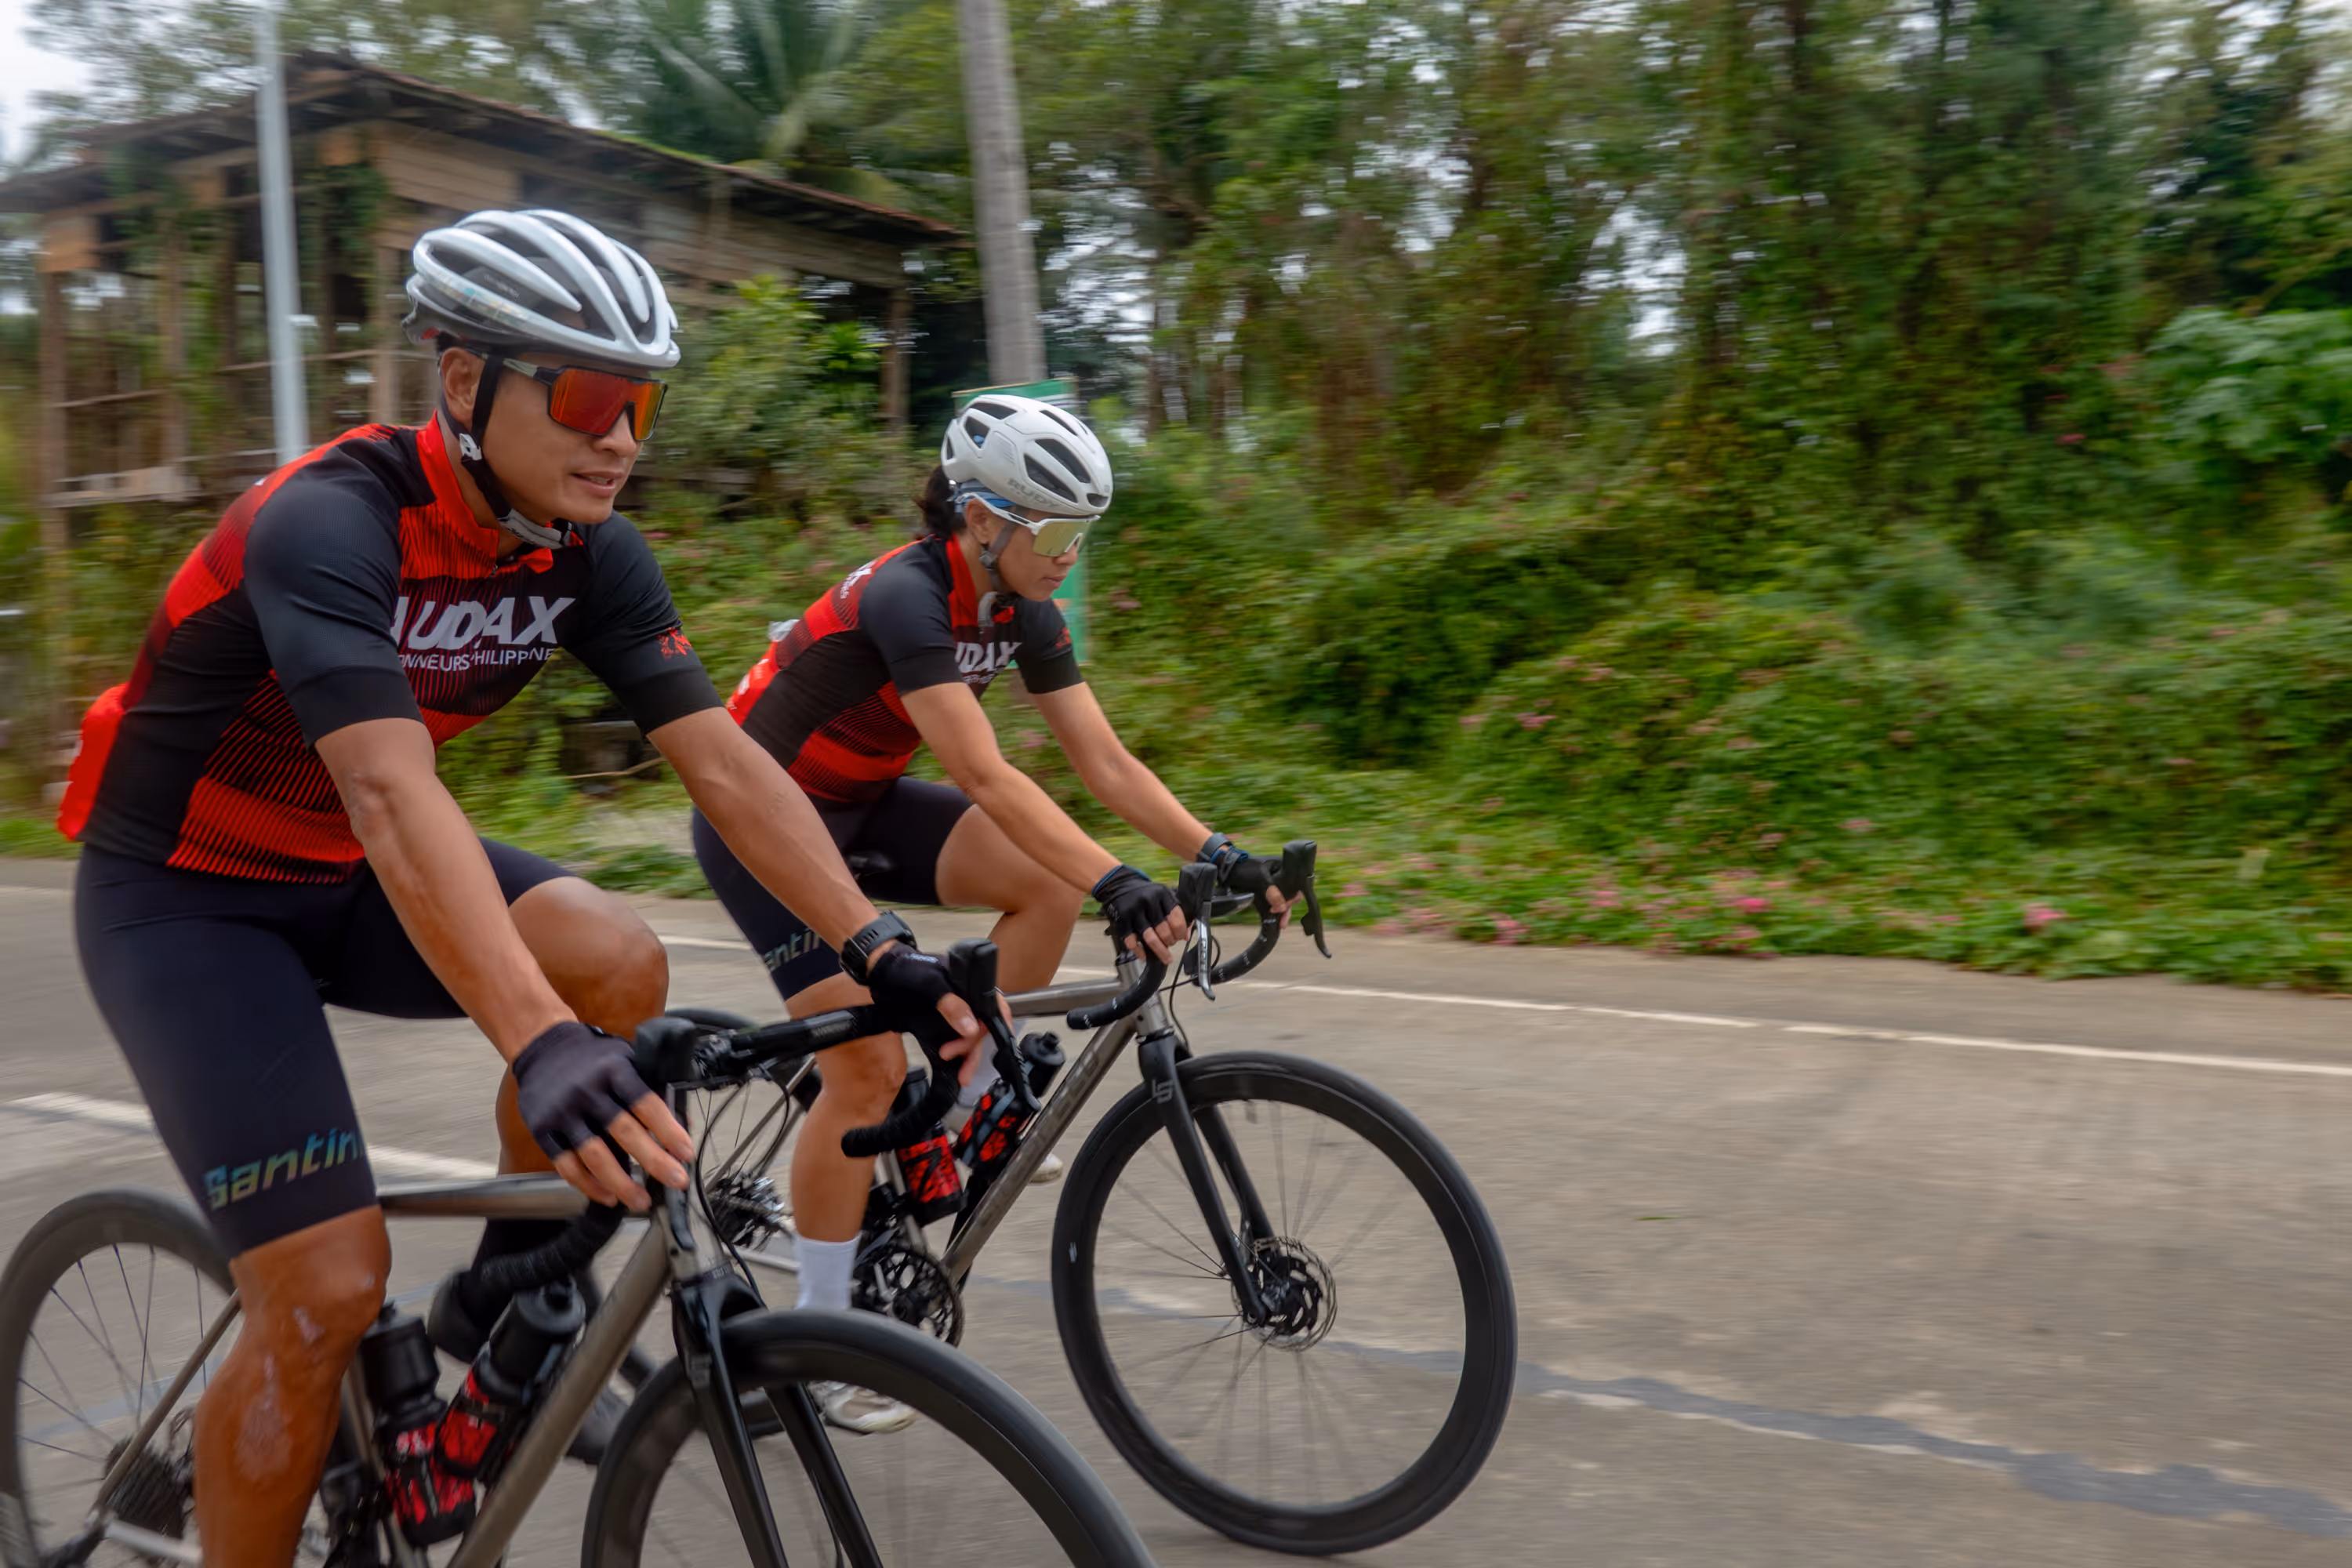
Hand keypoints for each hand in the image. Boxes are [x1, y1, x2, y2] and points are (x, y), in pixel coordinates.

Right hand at [510, 1021, 693, 1211]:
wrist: (543, 1046)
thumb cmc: (592, 1058)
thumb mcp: (626, 1058)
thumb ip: (651, 1087)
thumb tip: (684, 1123)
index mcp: (614, 1069)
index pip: (647, 1103)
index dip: (669, 1130)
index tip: (686, 1153)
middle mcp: (588, 1090)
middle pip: (624, 1132)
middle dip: (654, 1161)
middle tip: (676, 1180)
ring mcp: (563, 1112)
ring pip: (594, 1155)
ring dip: (621, 1183)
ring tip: (641, 1201)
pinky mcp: (543, 1129)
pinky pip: (567, 1165)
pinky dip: (588, 1185)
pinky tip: (607, 1195)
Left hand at [865, 942, 995, 1085]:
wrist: (882, 972)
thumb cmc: (907, 969)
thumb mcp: (930, 983)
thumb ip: (951, 1004)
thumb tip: (971, 1029)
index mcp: (970, 985)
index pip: (996, 1006)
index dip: (1001, 1026)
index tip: (999, 1046)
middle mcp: (966, 999)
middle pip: (982, 1028)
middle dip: (973, 1048)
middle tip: (958, 1063)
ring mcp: (954, 1013)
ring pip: (969, 1038)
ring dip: (967, 1057)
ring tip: (961, 1076)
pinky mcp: (940, 1024)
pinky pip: (954, 1041)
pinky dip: (957, 1056)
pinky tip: (954, 1069)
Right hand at [1094, 865, 1188, 962]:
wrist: (1119, 885)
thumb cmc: (1145, 893)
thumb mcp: (1163, 895)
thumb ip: (1175, 912)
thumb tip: (1186, 934)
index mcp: (1162, 894)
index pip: (1176, 918)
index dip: (1182, 931)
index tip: (1182, 937)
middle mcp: (1148, 902)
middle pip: (1164, 930)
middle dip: (1170, 941)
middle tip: (1171, 944)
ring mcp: (1134, 911)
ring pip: (1150, 938)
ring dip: (1160, 951)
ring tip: (1166, 958)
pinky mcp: (1123, 920)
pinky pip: (1132, 941)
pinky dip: (1139, 951)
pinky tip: (1144, 955)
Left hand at [1220, 849, 1295, 924]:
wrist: (1226, 870)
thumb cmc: (1244, 869)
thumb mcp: (1261, 880)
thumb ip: (1274, 893)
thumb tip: (1283, 907)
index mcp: (1283, 867)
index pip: (1295, 884)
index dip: (1293, 897)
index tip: (1285, 907)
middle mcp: (1281, 874)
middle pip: (1290, 893)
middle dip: (1287, 907)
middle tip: (1281, 918)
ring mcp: (1273, 883)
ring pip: (1282, 899)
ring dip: (1282, 912)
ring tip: (1282, 924)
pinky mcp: (1266, 890)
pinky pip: (1273, 902)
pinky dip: (1275, 911)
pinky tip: (1276, 920)